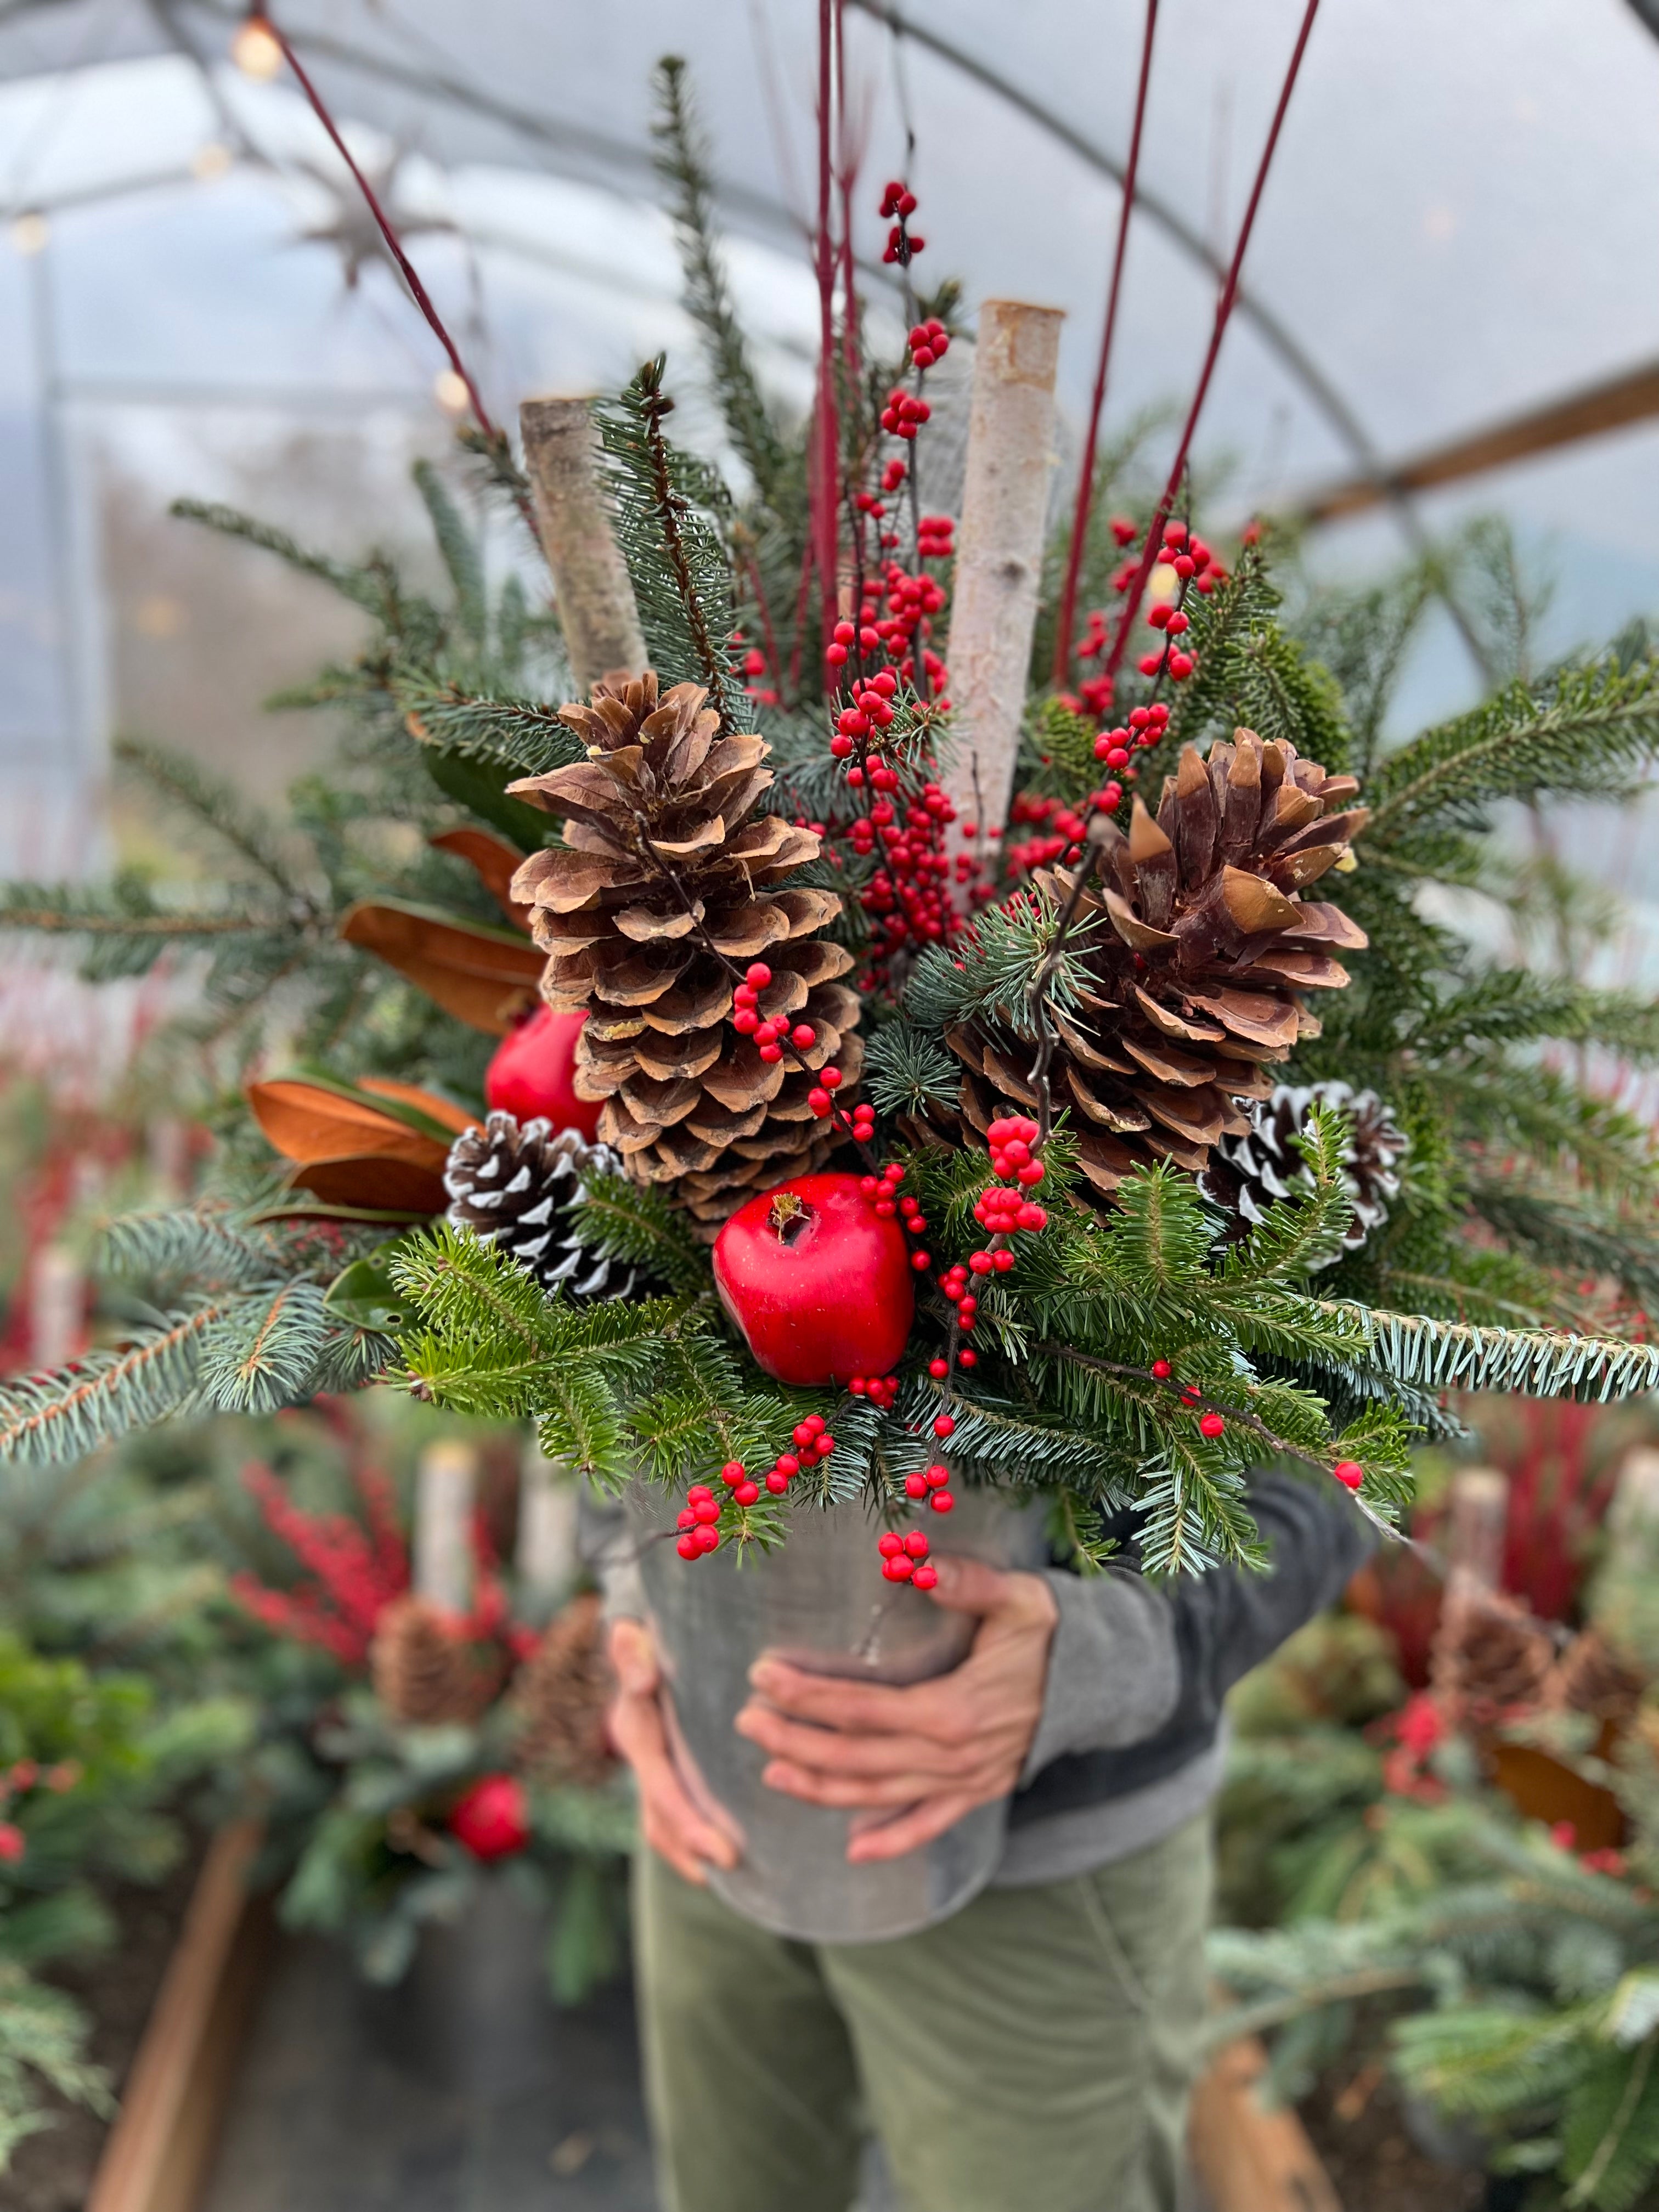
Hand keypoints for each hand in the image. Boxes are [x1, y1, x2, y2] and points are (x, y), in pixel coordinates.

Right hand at [607, 1618, 738, 1883]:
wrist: (636, 1641)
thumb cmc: (645, 1638)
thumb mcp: (635, 1638)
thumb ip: (632, 1654)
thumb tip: (644, 1680)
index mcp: (636, 1731)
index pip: (661, 1787)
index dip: (687, 1821)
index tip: (720, 1851)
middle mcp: (640, 1756)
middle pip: (660, 1816)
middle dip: (692, 1844)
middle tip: (732, 1865)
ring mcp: (650, 1766)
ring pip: (662, 1822)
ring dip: (689, 1850)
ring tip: (728, 1873)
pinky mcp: (666, 1767)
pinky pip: (672, 1811)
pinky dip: (690, 1837)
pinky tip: (721, 1857)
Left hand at [734, 1557, 1057, 1863]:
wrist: (1103, 1681)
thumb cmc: (1052, 1632)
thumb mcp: (1019, 1597)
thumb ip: (968, 1582)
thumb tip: (916, 1563)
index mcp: (954, 1709)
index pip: (862, 1707)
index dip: (808, 1695)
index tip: (761, 1676)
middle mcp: (954, 1756)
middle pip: (857, 1757)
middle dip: (795, 1741)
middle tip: (745, 1720)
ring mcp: (965, 1781)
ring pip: (879, 1795)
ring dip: (821, 1789)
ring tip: (770, 1772)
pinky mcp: (977, 1793)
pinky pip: (929, 1825)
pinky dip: (892, 1841)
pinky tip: (853, 1850)